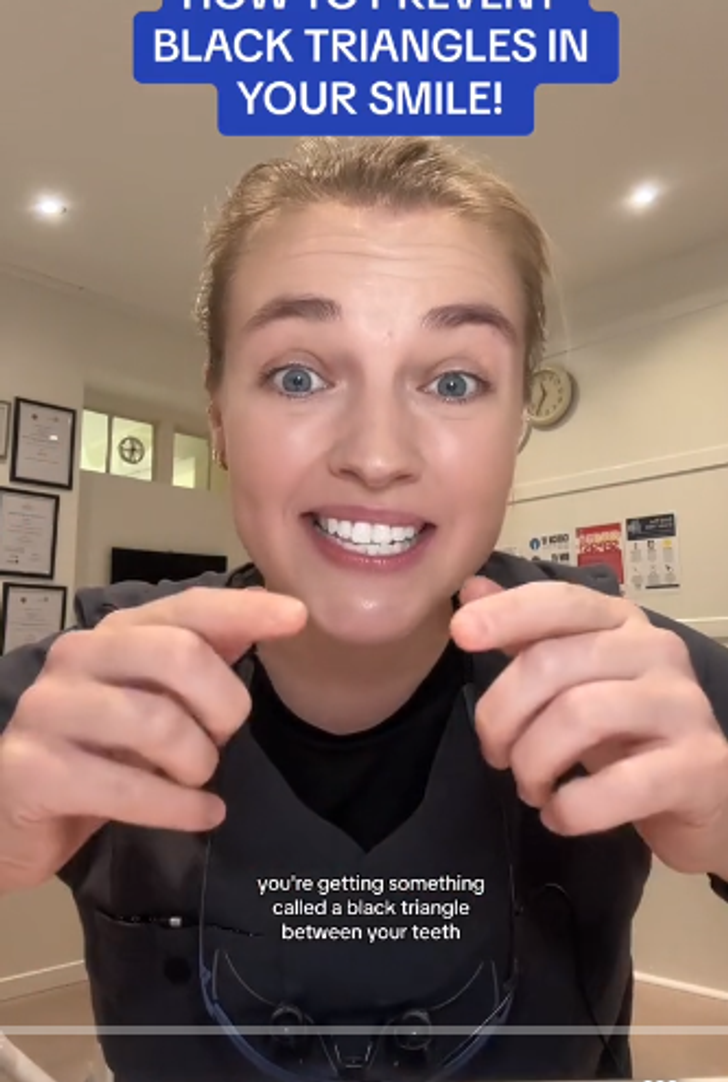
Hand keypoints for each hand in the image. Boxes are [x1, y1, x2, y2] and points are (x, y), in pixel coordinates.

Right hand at [0, 588, 306, 889]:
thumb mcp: (156, 700)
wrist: (12, 813)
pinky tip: (203, 814)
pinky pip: (127, 787)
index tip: (298, 616)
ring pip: (158, 722)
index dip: (243, 610)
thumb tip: (272, 610)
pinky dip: (179, 807)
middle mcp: (77, 656)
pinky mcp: (33, 769)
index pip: (187, 608)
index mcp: (115, 634)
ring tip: (198, 779)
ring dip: (198, 762)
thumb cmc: (98, 752)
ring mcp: (49, 710)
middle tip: (222, 740)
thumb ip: (206, 655)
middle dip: (224, 706)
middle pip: (179, 655)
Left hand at [450, 577, 727, 876]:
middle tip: (495, 755)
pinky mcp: (699, 764)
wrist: (703, 796)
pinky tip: (560, 815)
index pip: (560, 601)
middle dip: (502, 715)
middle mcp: (657, 651)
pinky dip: (572, 807)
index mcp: (620, 623)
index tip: (459, 632)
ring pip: (579, 716)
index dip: (507, 612)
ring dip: (533, 763)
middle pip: (552, 662)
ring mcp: (683, 705)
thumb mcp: (572, 679)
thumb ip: (526, 635)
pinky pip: (618, 785)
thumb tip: (471, 591)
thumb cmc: (627, 732)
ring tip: (530, 788)